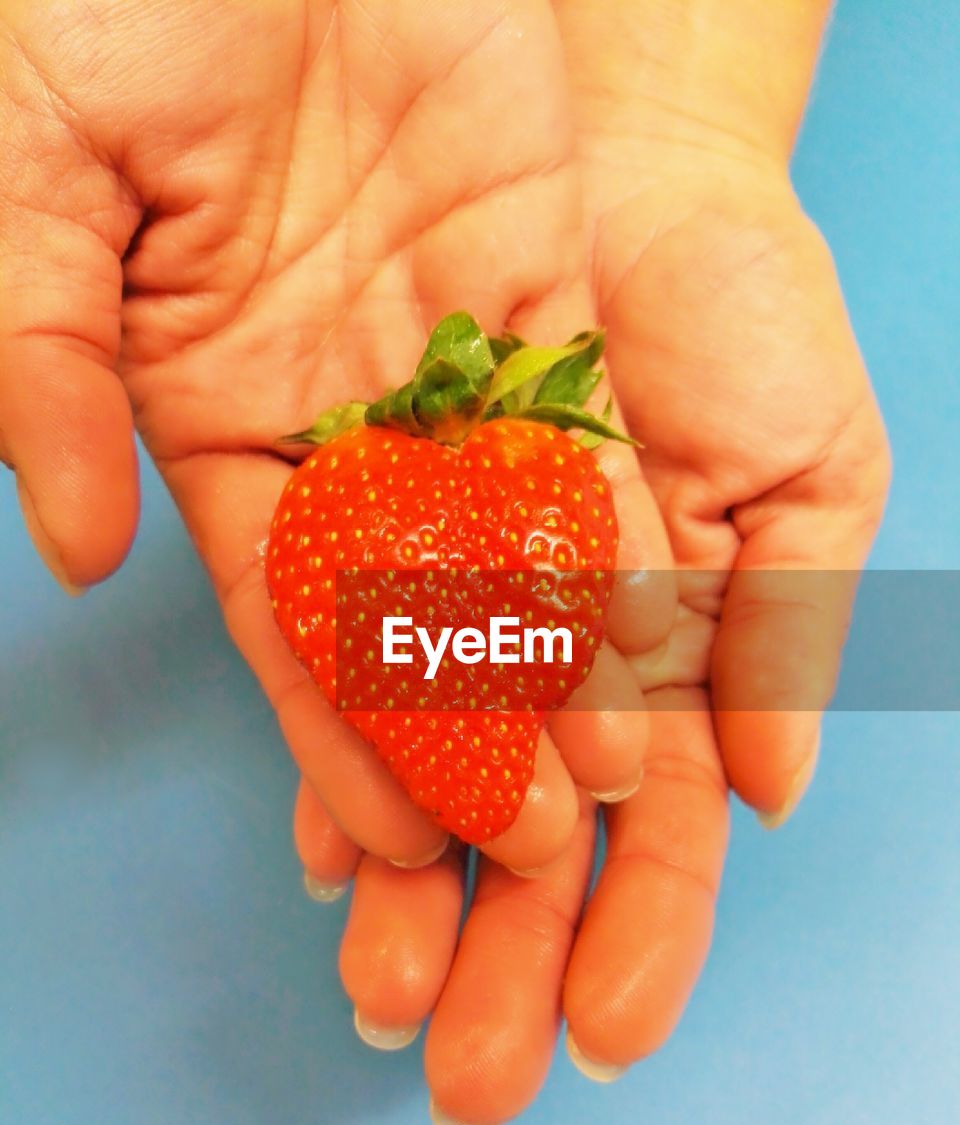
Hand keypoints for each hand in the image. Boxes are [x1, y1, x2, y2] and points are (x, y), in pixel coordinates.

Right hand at [0, 1, 671, 872]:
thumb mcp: (31, 178)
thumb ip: (38, 366)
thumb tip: (76, 550)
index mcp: (207, 413)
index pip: (286, 613)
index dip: (342, 729)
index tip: (399, 840)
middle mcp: (333, 406)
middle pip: (414, 604)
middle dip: (471, 729)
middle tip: (532, 847)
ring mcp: (440, 348)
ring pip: (512, 537)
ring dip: (560, 660)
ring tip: (610, 781)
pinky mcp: (539, 278)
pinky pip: (583, 423)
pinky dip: (618, 525)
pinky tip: (652, 630)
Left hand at [314, 0, 890, 1124]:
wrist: (638, 179)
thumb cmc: (751, 318)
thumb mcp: (813, 475)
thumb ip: (784, 634)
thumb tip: (764, 796)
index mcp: (686, 662)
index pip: (665, 834)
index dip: (642, 936)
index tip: (603, 1035)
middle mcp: (576, 660)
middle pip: (542, 840)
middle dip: (510, 960)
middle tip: (470, 1082)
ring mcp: (482, 611)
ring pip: (444, 780)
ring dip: (417, 897)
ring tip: (386, 1001)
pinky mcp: (395, 540)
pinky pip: (363, 672)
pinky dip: (348, 765)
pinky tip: (335, 858)